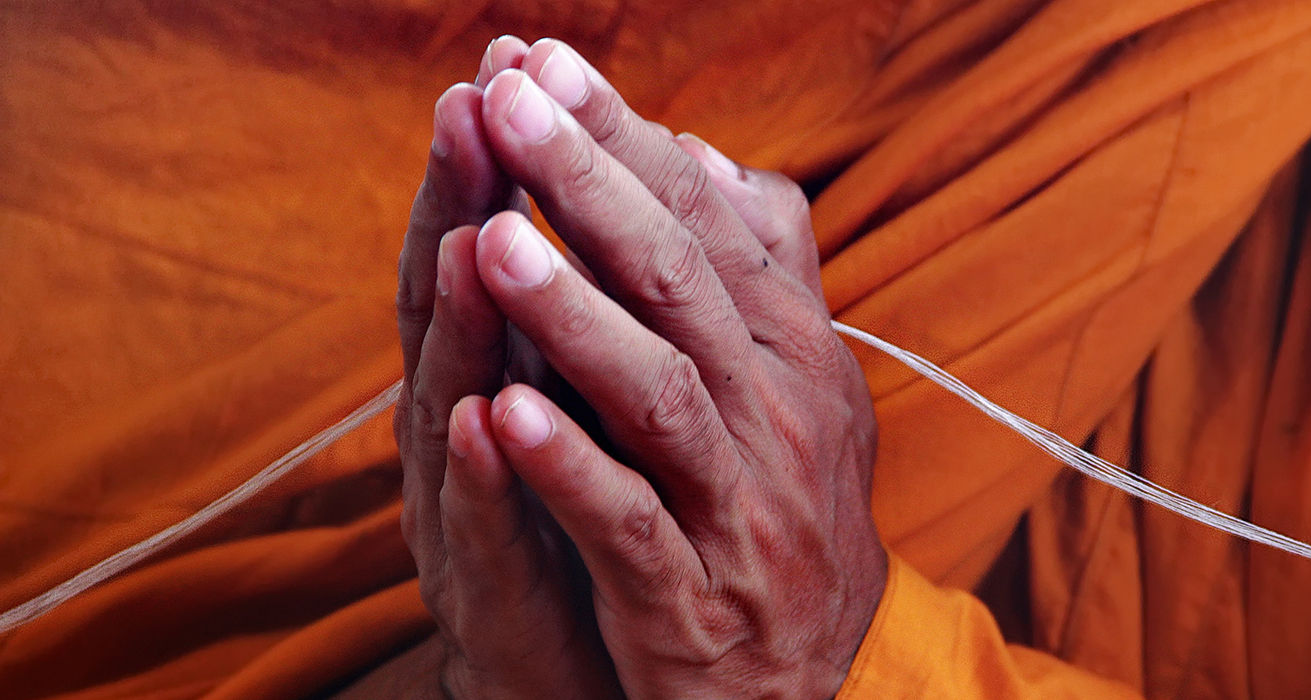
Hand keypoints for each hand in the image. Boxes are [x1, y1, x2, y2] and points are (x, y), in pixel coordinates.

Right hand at [393, 36, 618, 699]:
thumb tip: (655, 188)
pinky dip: (483, 472)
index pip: (498, 242)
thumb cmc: (591, 513)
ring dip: (466, 319)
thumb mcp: (597, 397)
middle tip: (474, 108)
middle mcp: (469, 418)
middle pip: (458, 297)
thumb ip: (608, 301)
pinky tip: (483, 419)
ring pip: (456, 399)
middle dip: (468, 201)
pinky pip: (485, 525)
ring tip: (475, 237)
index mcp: (508, 366)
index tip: (516, 64)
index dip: (504, 160)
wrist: (587, 669)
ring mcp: (468, 502)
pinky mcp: (492, 586)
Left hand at [467, 39, 887, 698]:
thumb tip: (725, 160)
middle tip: (507, 103)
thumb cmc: (784, 506)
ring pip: (657, 395)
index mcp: (789, 351)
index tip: (542, 65)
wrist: (818, 674)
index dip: (624, 142)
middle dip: (589, 189)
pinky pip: (628, 523)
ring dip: (573, 315)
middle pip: (680, 284)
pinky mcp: (688, 594)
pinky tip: (498, 414)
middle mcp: (771, 413)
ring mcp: (733, 505)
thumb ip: (766, 272)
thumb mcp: (800, 383)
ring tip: (492, 240)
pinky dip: (568, 467)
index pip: (706, 224)